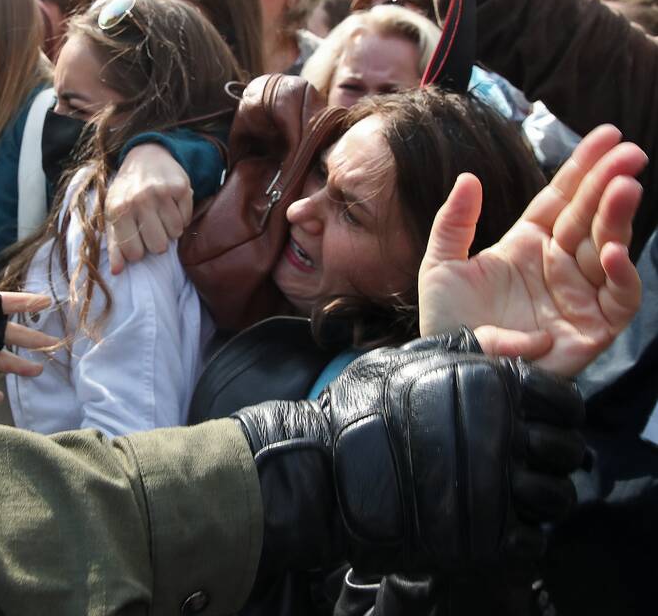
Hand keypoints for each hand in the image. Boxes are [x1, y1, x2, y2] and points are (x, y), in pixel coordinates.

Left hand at [105, 144, 191, 274]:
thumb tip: (117, 272)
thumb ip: (114, 245)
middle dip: (156, 241)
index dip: (138, 251)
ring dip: (170, 229)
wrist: (146, 157)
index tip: (137, 239)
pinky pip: (187, 219)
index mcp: (119, 210)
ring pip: (175, 234)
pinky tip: (172, 206)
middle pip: (158, 247)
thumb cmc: (127, 192)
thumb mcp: (114, 215)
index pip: (135, 253)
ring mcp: (161, 193)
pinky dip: (182, 217)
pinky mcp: (181, 187)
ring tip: (161, 215)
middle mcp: (140, 200)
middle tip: (151, 227)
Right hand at [232, 332, 583, 594]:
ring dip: (536, 498)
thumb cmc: (357, 408)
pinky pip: (531, 541)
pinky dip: (517, 536)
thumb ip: (466, 347)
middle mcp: (504, 434)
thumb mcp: (406, 359)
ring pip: (554, 498)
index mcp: (493, 386)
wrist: (319, 469)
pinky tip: (489, 524)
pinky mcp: (482, 536)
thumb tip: (526, 344)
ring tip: (503, 494)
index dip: (554, 412)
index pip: (566, 403)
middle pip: (567, 451)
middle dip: (549, 455)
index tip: (532, 423)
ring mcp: (496, 488)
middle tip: (516, 460)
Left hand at [419, 125, 645, 377]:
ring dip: (618, 218)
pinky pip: (619, 298)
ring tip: (625, 186)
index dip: (583, 168)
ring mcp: (578, 295)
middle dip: (610, 184)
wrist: (450, 371)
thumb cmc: (447, 323)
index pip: (561, 199)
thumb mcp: (440, 266)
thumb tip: (469, 176)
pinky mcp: (592, 328)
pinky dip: (621, 275)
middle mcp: (558, 265)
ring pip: (608, 248)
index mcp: (526, 245)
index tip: (607, 135)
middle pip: (589, 217)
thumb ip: (454, 223)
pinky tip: (615, 251)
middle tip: (629, 153)